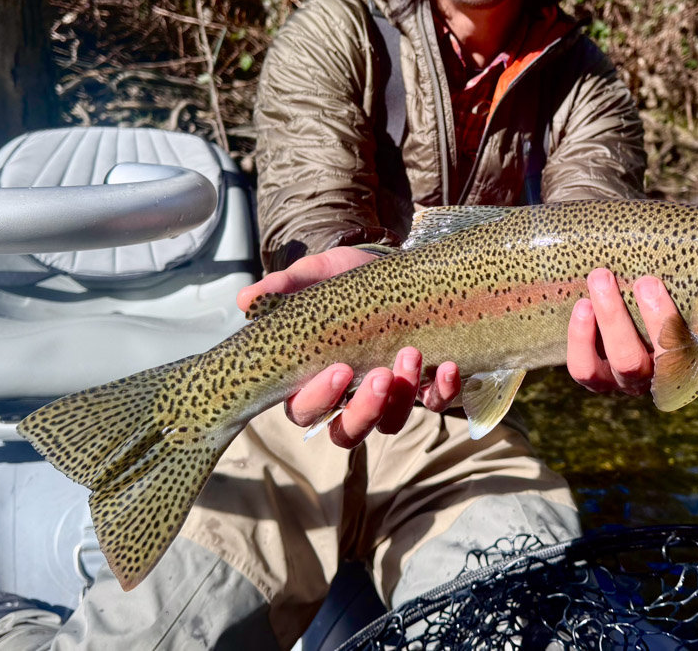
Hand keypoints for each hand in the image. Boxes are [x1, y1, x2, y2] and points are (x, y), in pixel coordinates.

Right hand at [236, 247, 461, 448]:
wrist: (390, 265)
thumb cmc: (344, 279)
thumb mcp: (315, 276)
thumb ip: (284, 288)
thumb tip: (246, 300)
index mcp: (312, 380)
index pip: (305, 410)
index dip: (320, 399)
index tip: (339, 369)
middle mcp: (348, 398)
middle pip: (347, 432)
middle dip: (365, 410)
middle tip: (380, 375)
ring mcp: (388, 396)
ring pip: (390, 424)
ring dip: (403, 398)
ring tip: (412, 355)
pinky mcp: (425, 386)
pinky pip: (435, 404)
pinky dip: (444, 391)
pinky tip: (450, 367)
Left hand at [565, 268, 697, 395]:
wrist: (611, 275)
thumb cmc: (662, 270)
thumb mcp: (687, 261)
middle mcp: (670, 374)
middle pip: (672, 364)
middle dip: (660, 322)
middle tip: (648, 281)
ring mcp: (633, 381)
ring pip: (628, 365)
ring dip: (614, 320)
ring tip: (601, 277)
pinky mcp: (597, 377)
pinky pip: (586, 370)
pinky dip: (582, 340)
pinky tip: (582, 306)